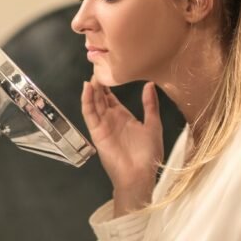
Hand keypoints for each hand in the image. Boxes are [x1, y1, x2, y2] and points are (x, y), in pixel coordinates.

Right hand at [81, 78, 162, 215]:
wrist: (139, 174)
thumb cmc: (148, 154)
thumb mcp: (153, 125)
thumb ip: (150, 105)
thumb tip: (149, 85)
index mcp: (124, 117)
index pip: (111, 97)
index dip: (108, 84)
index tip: (108, 68)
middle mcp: (111, 120)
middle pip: (100, 98)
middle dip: (98, 83)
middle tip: (97, 66)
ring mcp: (103, 125)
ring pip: (93, 103)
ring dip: (91, 90)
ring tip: (92, 75)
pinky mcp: (96, 132)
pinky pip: (89, 114)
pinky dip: (86, 101)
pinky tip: (87, 89)